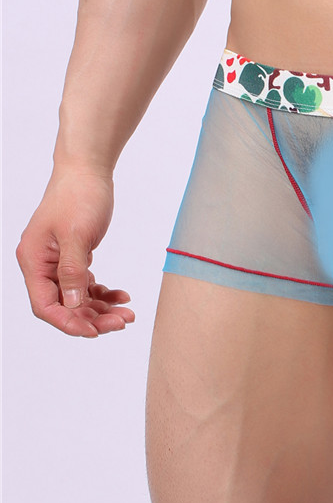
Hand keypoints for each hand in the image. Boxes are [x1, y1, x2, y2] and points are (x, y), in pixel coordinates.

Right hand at [16, 164, 134, 336]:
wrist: (88, 172)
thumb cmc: (79, 197)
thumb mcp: (77, 235)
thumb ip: (72, 271)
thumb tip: (71, 304)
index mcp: (33, 261)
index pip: (45, 305)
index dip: (69, 322)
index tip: (96, 331)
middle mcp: (42, 265)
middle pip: (64, 305)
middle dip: (93, 317)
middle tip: (123, 321)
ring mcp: (58, 262)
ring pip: (77, 298)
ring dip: (102, 309)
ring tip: (128, 313)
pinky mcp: (75, 258)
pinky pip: (86, 286)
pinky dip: (104, 294)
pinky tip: (122, 296)